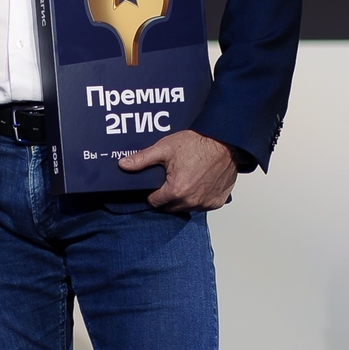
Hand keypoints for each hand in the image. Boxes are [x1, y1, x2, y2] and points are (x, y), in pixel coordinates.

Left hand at [117, 129, 236, 211]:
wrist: (225, 141)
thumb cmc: (198, 143)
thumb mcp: (165, 148)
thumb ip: (142, 159)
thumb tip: (123, 165)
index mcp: (176, 191)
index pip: (154, 202)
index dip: (153, 192)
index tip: (157, 183)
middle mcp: (191, 201)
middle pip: (170, 207)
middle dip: (167, 196)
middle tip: (171, 179)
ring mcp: (206, 203)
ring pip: (186, 207)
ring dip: (183, 198)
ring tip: (186, 179)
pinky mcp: (217, 201)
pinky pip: (202, 205)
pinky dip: (199, 197)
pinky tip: (199, 183)